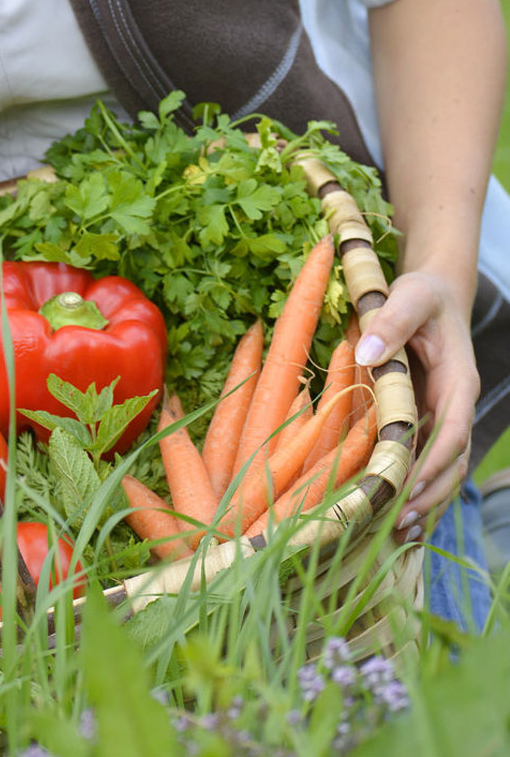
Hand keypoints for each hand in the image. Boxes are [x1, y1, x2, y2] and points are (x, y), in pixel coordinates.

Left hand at [354, 270, 478, 543]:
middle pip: (452, 462)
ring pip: (442, 469)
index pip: (452, 432)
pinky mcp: (424, 421)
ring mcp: (441, 416)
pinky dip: (412, 487)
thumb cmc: (420, 294)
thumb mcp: (408, 296)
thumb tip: (368, 353)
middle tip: (397, 524)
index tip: (409, 488)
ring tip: (396, 533)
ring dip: (423, 499)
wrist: (431, 295)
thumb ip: (392, 321)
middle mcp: (454, 405)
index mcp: (458, 382)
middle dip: (429, 494)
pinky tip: (391, 514)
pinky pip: (424, 460)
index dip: (433, 463)